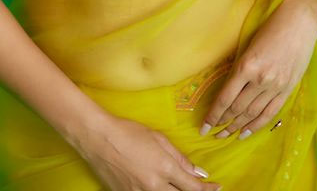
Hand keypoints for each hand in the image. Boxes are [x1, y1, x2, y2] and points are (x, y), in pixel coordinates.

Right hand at [78, 112, 222, 190]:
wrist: (99, 138)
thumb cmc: (129, 132)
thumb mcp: (158, 138)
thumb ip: (179, 157)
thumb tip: (197, 172)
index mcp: (164, 169)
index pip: (192, 187)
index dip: (208, 190)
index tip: (217, 187)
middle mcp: (154, 186)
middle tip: (200, 188)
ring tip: (179, 186)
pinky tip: (159, 186)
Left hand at [199, 0, 316, 139]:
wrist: (299, 21)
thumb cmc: (270, 27)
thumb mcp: (249, 46)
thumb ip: (240, 68)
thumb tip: (229, 89)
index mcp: (246, 65)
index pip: (225, 98)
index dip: (213, 114)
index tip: (204, 125)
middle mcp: (260, 79)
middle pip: (237, 108)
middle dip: (222, 123)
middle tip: (212, 132)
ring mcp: (275, 86)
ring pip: (252, 113)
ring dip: (237, 126)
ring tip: (226, 135)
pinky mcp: (287, 89)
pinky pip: (269, 113)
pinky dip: (256, 125)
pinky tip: (246, 133)